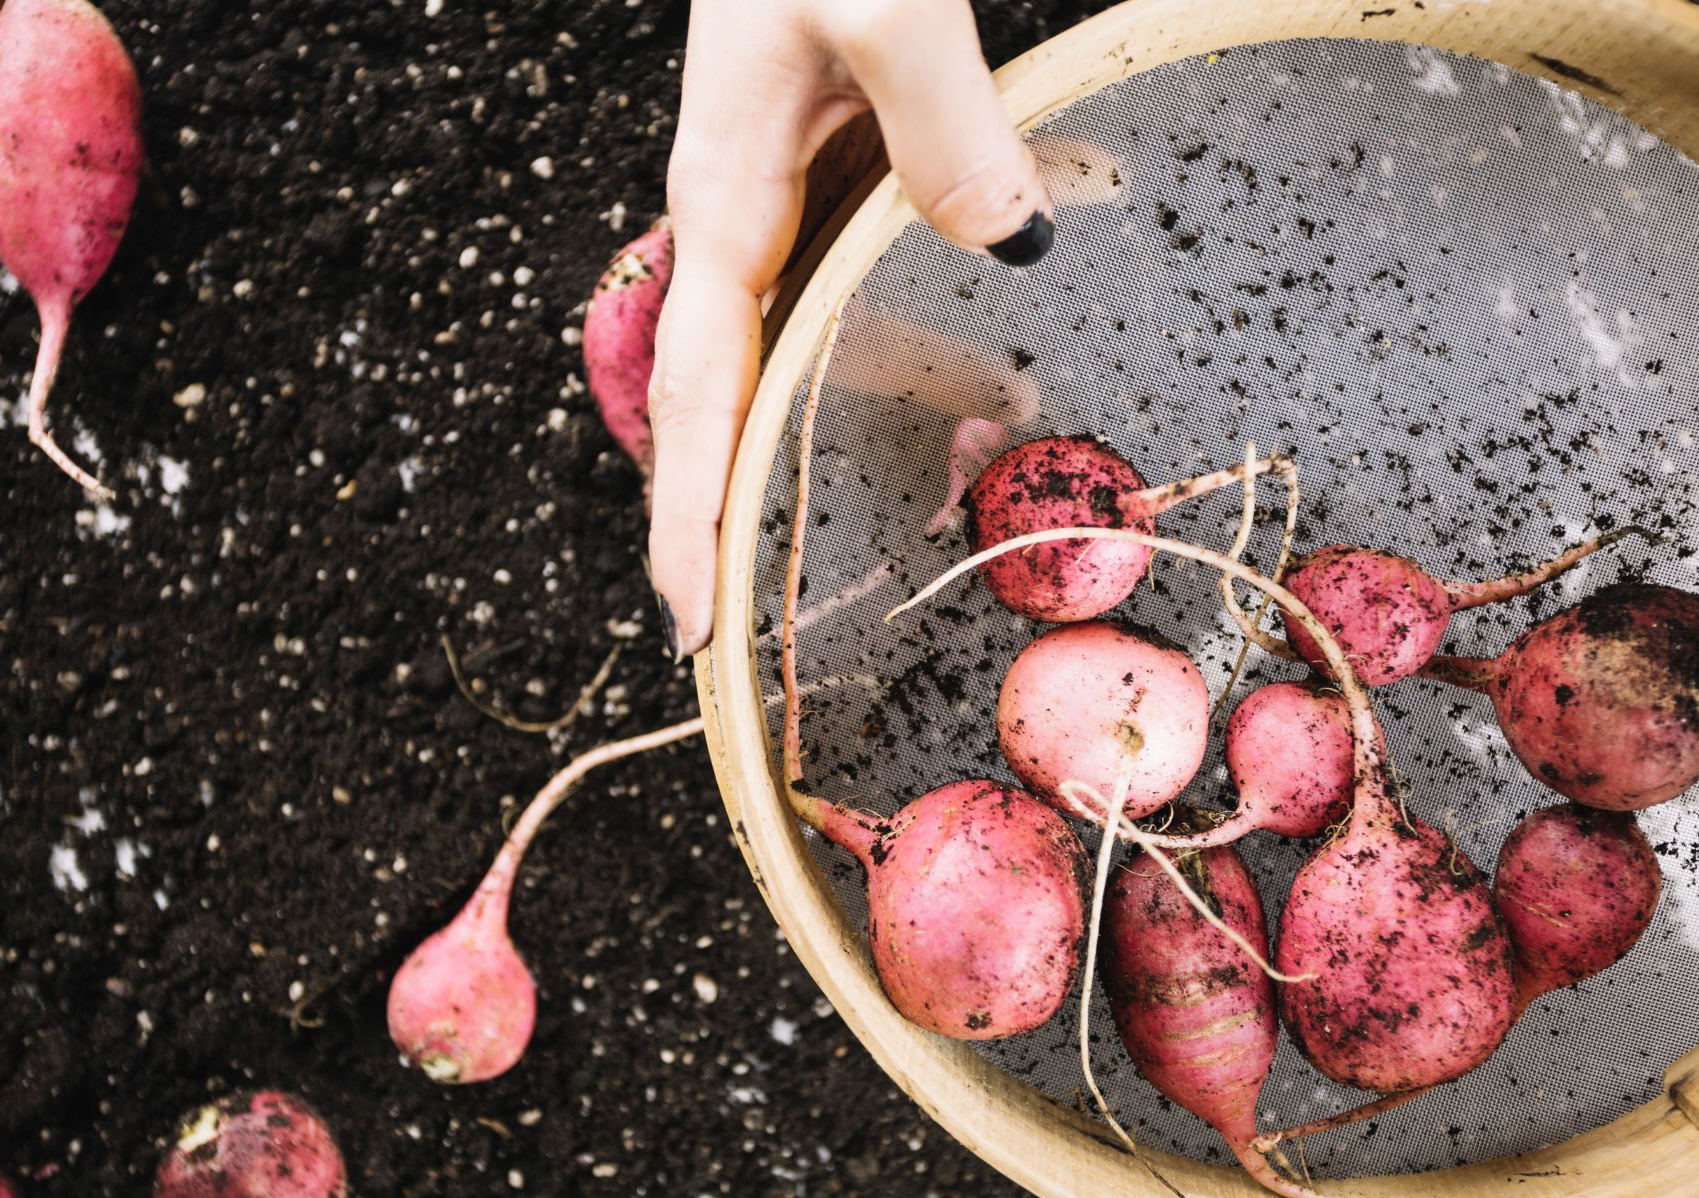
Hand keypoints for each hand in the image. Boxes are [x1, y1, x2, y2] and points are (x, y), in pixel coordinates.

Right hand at [648, 0, 1054, 659]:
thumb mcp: (882, 0)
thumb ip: (944, 124)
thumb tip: (1010, 246)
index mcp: (727, 193)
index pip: (699, 394)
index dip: (688, 515)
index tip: (690, 628)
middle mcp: (744, 210)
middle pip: (716, 399)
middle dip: (715, 515)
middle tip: (731, 633)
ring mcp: (784, 191)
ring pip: (776, 355)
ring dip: (784, 453)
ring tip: (810, 551)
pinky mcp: (831, 164)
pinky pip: (835, 293)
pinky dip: (855, 364)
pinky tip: (905, 392)